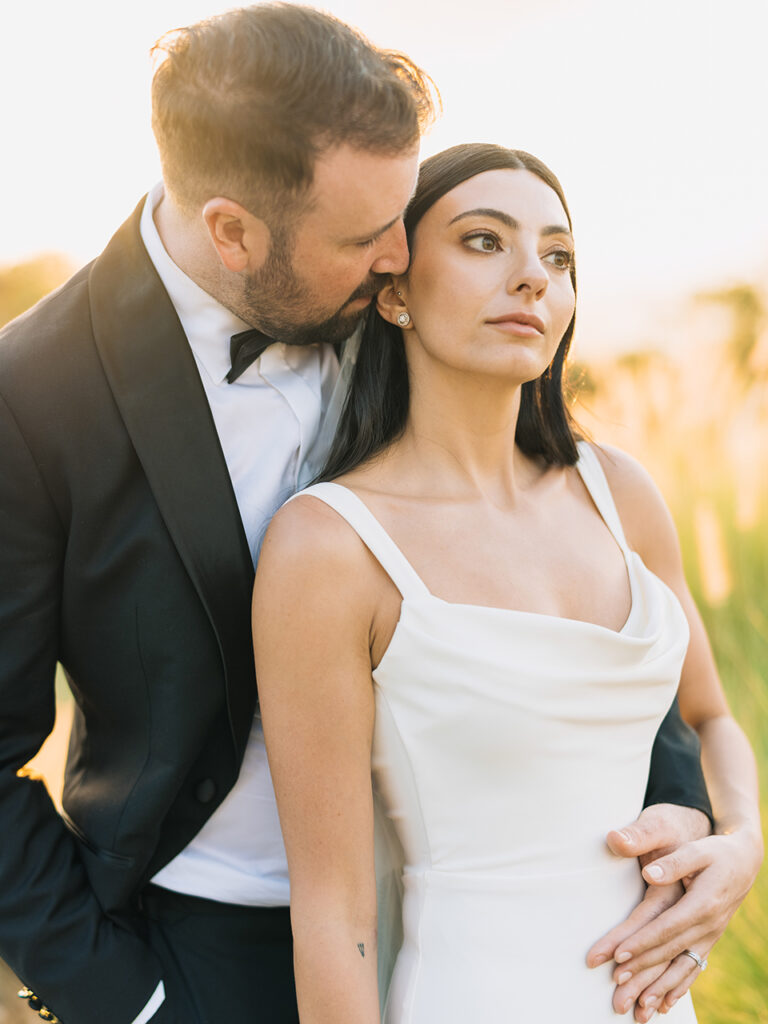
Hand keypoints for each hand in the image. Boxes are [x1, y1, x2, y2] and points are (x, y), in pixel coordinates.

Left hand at [587, 803, 761, 1018]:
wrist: (745, 860)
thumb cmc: (715, 851)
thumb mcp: (697, 850)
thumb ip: (673, 862)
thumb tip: (649, 874)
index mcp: (702, 903)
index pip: (666, 928)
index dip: (642, 942)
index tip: (618, 954)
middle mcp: (707, 926)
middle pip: (670, 953)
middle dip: (642, 971)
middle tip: (616, 985)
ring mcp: (710, 936)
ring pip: (682, 968)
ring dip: (659, 989)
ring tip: (638, 1009)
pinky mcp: (708, 940)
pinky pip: (693, 969)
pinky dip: (677, 988)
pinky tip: (663, 1006)